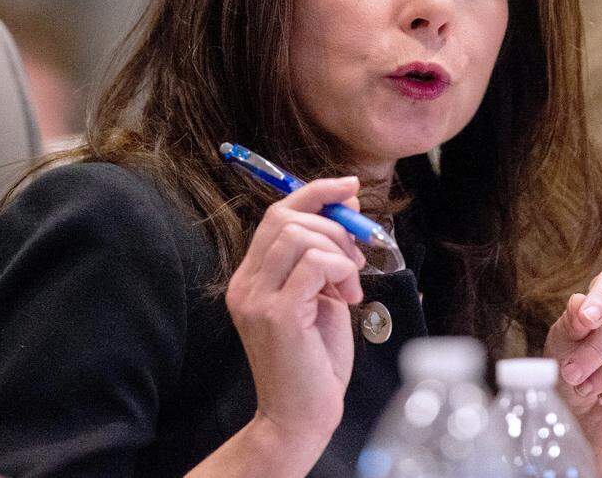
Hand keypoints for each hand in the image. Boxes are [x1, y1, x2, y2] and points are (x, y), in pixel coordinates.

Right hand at [226, 176, 366, 451]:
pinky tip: (349, 295)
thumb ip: (324, 257)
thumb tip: (346, 207)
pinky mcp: (278, 314)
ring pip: (300, 235)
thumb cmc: (315, 360)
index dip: (315, 192)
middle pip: (286, 217)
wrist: (302, 415)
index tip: (349, 186)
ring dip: (339, 251)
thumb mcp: (320, 296)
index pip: (277, 214)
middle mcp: (245, 284)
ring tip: (350, 285)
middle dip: (334, 225)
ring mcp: (257, 298)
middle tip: (356, 259)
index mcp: (251, 277)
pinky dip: (341, 269)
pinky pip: (317, 263)